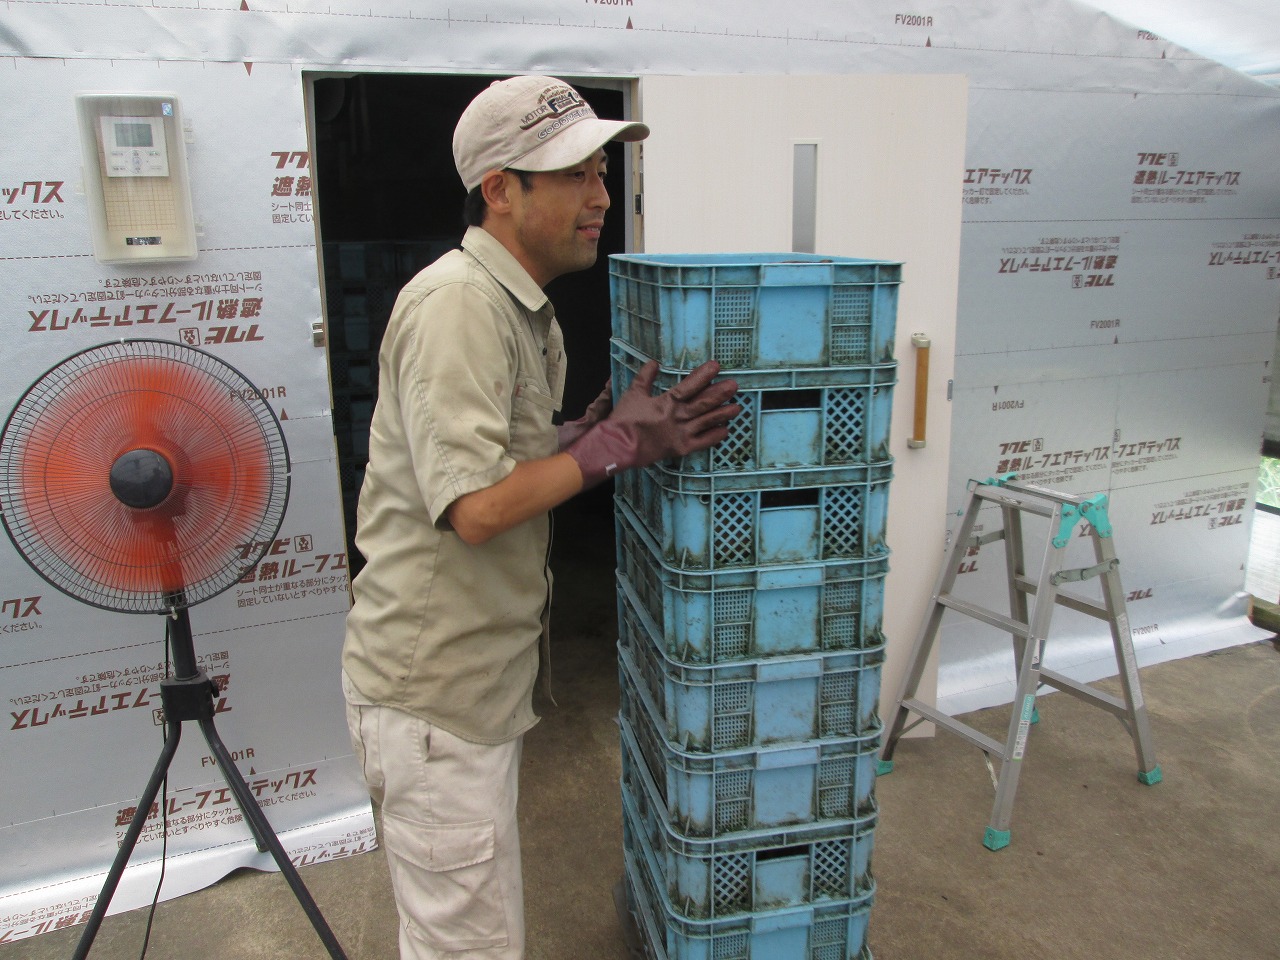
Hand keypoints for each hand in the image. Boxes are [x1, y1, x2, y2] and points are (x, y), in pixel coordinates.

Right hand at [566, 360, 741, 487]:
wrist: (618, 447)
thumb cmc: (623, 420)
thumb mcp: (633, 394)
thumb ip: (645, 377)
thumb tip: (653, 362)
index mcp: (666, 402)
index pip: (689, 385)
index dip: (703, 375)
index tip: (716, 366)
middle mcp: (677, 417)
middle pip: (703, 403)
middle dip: (720, 393)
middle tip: (734, 385)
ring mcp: (681, 434)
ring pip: (706, 422)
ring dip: (722, 414)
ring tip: (737, 407)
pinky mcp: (680, 448)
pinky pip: (702, 443)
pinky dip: (714, 437)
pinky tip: (725, 430)